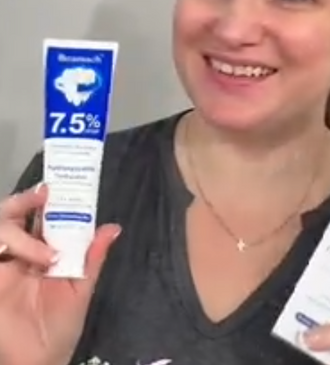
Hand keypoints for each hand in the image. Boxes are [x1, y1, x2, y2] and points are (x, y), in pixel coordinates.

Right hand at [0, 183, 120, 364]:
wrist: (36, 364)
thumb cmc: (58, 329)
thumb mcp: (80, 290)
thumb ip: (92, 258)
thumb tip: (113, 227)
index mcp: (43, 255)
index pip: (43, 221)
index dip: (51, 202)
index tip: (62, 187)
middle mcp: (20, 256)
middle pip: (13, 216)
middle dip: (26, 200)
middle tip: (45, 193)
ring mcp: (2, 267)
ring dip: (18, 229)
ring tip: (45, 250)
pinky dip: (10, 244)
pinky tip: (30, 258)